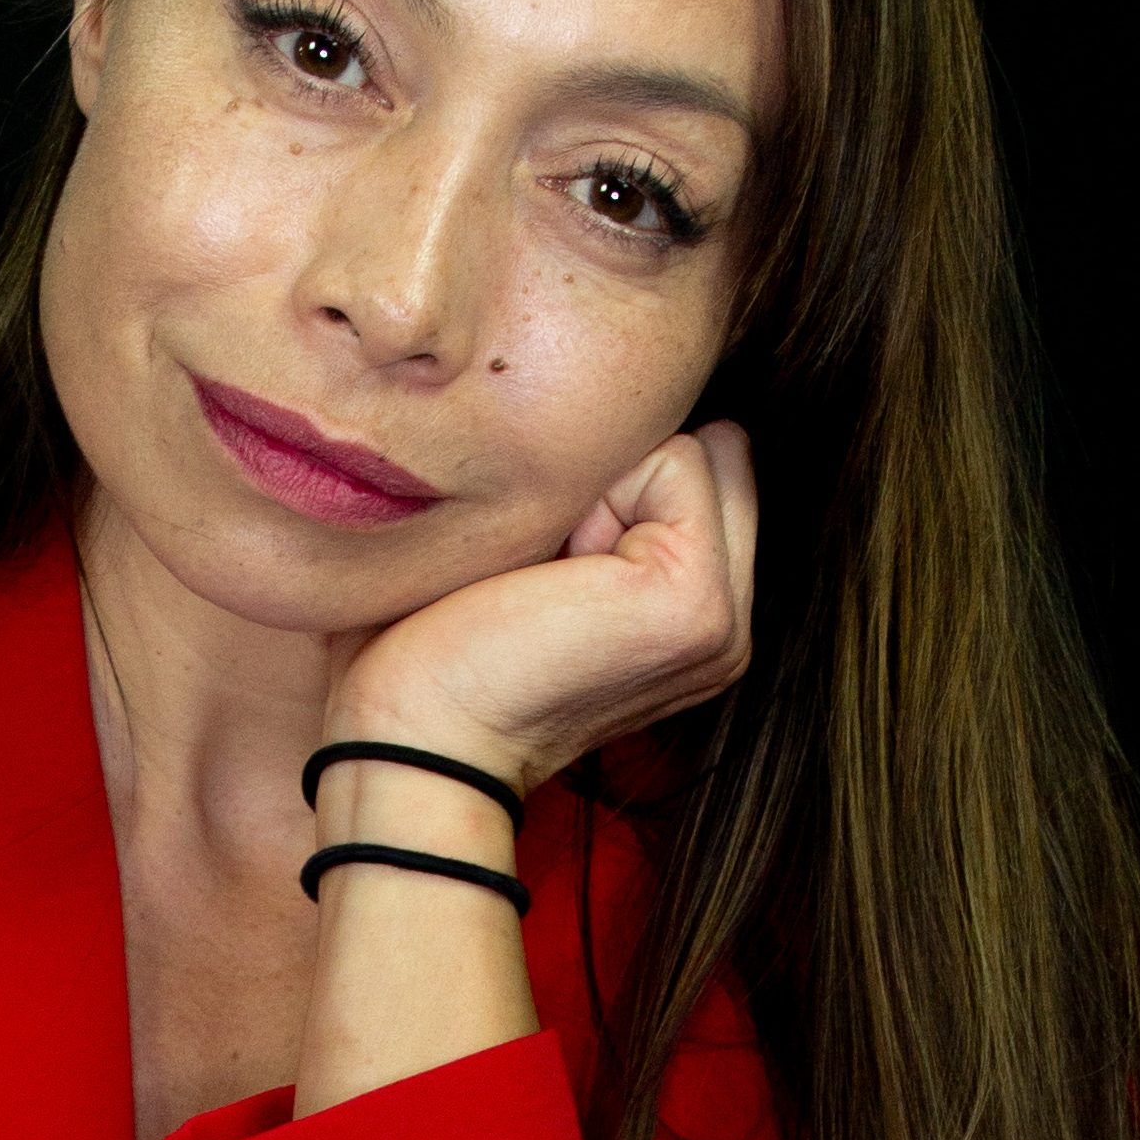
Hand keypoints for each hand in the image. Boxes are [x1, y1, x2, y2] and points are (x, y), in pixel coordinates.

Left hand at [325, 422, 756, 794]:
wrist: (411, 733)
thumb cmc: (436, 641)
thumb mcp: (538, 553)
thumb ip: (605, 498)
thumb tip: (628, 406)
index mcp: (695, 613)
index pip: (698, 463)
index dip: (607, 480)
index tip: (540, 567)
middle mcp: (728, 621)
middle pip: (708, 450)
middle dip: (616, 476)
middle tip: (541, 570)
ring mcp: (724, 618)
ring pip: (691, 448)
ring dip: (599, 487)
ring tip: (545, 576)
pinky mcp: (697, 603)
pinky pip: (674, 459)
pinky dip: (597, 496)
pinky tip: (550, 578)